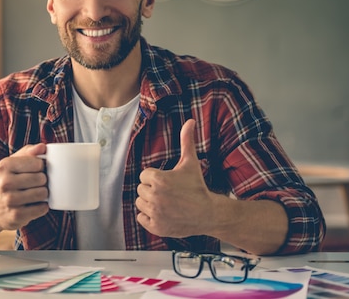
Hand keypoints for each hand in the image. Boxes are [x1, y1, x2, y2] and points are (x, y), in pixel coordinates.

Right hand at [0, 144, 49, 230]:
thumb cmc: (7, 181)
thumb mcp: (13, 163)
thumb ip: (29, 152)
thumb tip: (43, 147)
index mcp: (4, 166)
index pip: (38, 163)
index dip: (41, 167)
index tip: (36, 170)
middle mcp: (5, 183)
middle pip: (42, 178)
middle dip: (43, 181)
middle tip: (36, 184)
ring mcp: (10, 200)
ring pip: (43, 193)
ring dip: (43, 194)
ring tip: (35, 193)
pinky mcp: (16, 216)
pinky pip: (42, 208)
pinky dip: (41, 206)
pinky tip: (33, 204)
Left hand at [135, 119, 213, 237]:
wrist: (208, 214)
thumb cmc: (197, 187)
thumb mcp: (190, 162)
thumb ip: (187, 141)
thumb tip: (190, 121)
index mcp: (158, 179)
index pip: (144, 176)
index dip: (155, 178)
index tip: (168, 182)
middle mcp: (154, 196)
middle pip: (141, 189)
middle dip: (152, 190)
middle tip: (169, 193)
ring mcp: (154, 213)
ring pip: (140, 203)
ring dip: (150, 203)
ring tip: (166, 203)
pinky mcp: (155, 226)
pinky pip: (141, 218)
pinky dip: (149, 216)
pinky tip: (163, 213)